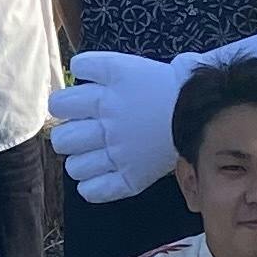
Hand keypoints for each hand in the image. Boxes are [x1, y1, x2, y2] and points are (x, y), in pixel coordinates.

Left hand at [50, 51, 192, 204]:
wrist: (197, 105)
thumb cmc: (158, 84)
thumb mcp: (123, 65)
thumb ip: (92, 66)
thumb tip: (71, 72)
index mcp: (102, 98)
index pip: (58, 105)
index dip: (61, 107)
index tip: (74, 108)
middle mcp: (108, 127)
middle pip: (61, 140)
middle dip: (66, 137)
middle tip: (83, 135)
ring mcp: (120, 154)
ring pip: (74, 168)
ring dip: (79, 163)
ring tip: (93, 156)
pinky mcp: (134, 177)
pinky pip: (96, 191)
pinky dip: (91, 188)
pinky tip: (98, 177)